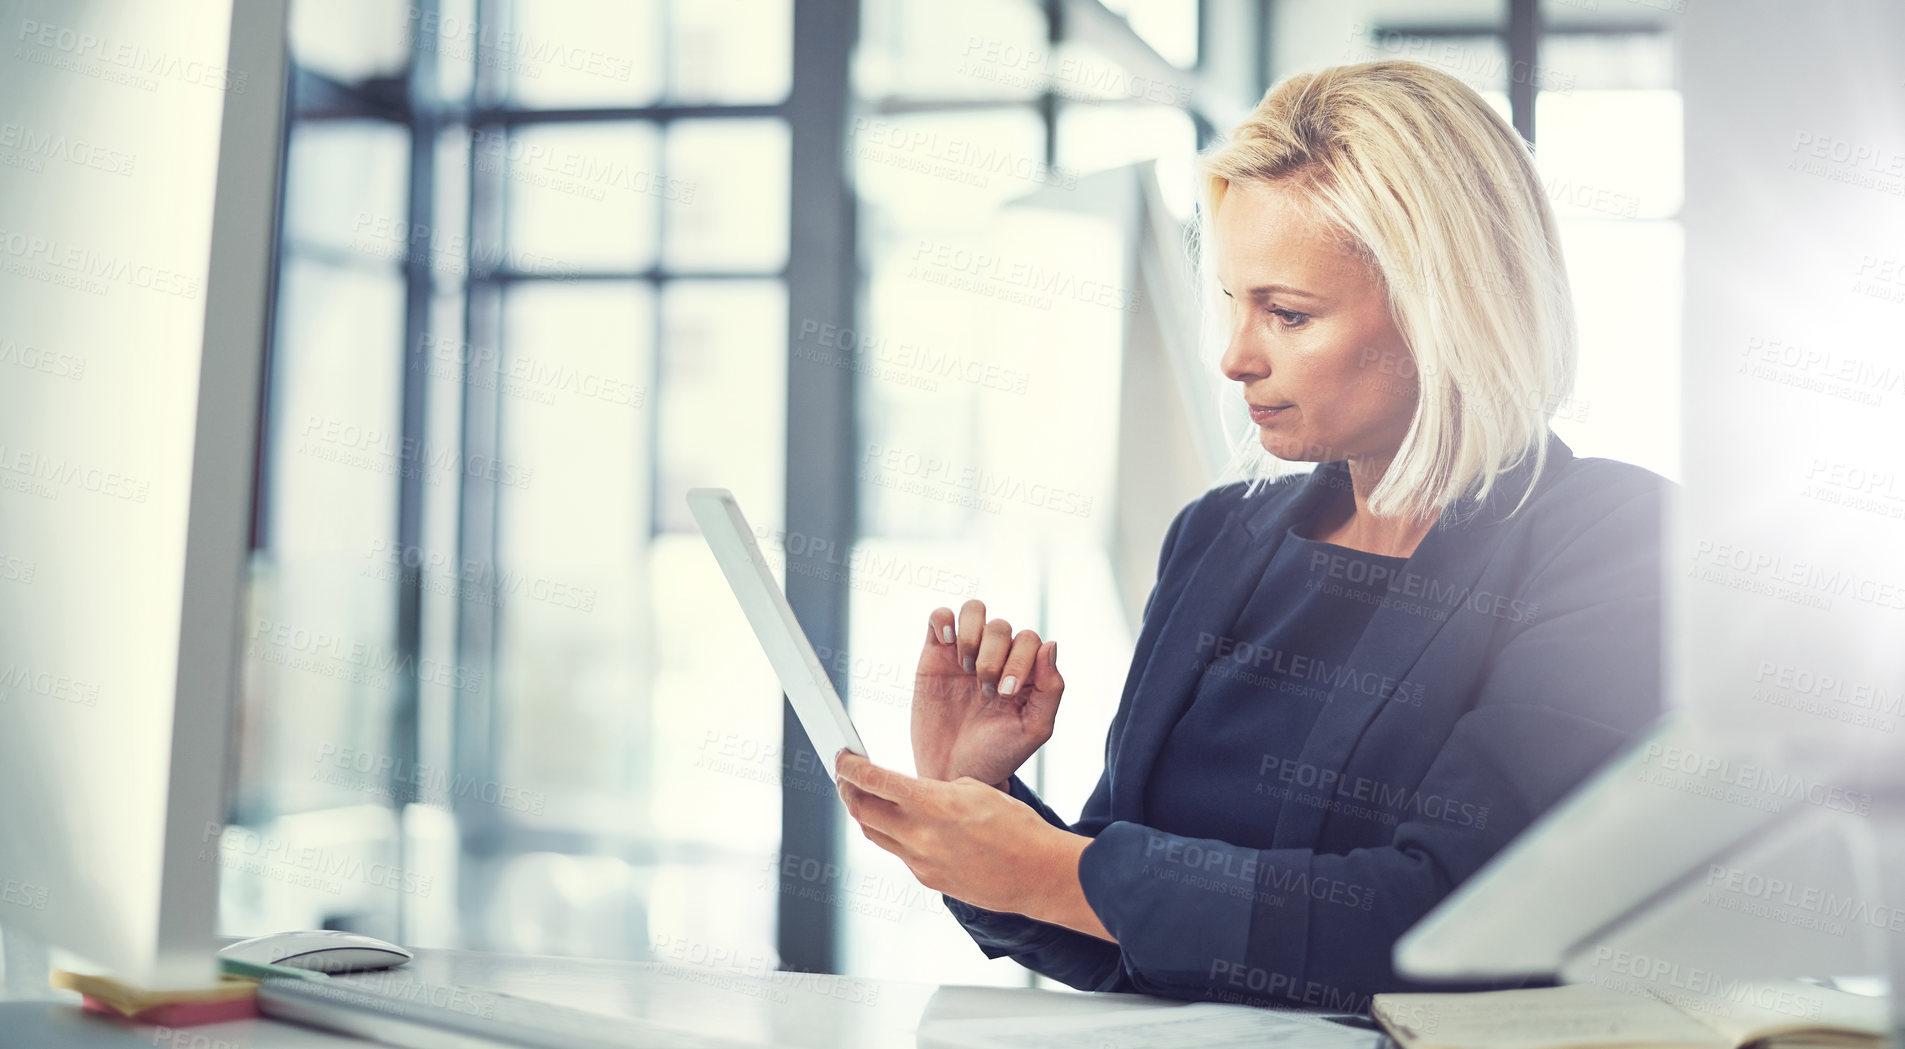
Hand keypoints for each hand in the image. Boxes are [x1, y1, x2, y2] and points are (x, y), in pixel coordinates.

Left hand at [835, 751, 1102, 939]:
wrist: (1038, 874)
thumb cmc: (1017, 827)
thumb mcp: (976, 790)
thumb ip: (937, 790)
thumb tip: (914, 794)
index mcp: (934, 804)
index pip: (874, 782)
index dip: (850, 768)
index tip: (842, 758)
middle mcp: (920, 835)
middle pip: (861, 811)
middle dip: (847, 790)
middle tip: (845, 776)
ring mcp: (921, 862)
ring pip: (873, 834)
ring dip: (864, 814)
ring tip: (864, 798)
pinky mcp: (927, 879)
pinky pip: (898, 853)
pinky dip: (892, 835)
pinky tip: (902, 824)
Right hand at [911, 599, 1064, 788]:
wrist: (951, 773)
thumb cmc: (996, 754)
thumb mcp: (1033, 730)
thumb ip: (1051, 689)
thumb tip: (1051, 644)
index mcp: (1025, 672)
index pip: (1030, 640)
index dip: (1019, 660)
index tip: (1005, 695)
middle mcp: (996, 657)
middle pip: (1001, 627)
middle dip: (993, 657)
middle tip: (984, 691)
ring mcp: (965, 653)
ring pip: (974, 610)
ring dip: (972, 635)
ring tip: (965, 668)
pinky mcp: (934, 655)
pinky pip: (940, 616)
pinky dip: (943, 620)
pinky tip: (946, 644)